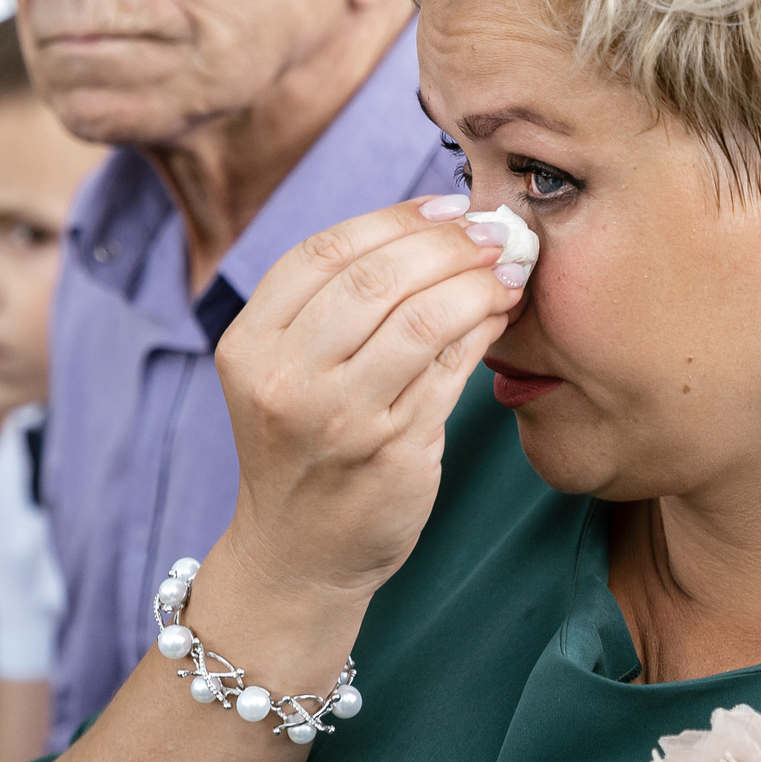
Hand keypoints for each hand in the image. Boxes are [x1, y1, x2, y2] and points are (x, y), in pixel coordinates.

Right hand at [213, 194, 523, 600]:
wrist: (297, 555)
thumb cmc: (302, 448)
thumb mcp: (282, 372)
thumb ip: (328, 306)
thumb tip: (430, 224)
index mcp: (250, 344)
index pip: (324, 252)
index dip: (394, 218)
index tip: (448, 206)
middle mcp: (286, 379)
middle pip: (375, 277)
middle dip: (448, 243)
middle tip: (496, 230)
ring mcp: (339, 419)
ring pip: (421, 318)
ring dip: (477, 282)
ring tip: (511, 267)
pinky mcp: (392, 452)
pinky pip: (450, 370)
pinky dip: (483, 329)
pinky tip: (502, 312)